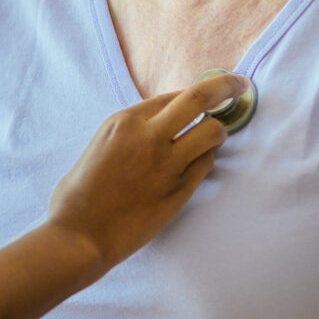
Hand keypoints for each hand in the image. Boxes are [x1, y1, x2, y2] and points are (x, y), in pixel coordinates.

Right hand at [42, 74, 242, 275]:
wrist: (80, 233)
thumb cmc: (80, 194)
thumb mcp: (100, 145)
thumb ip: (129, 132)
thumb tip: (154, 127)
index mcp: (124, 121)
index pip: (171, 95)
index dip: (192, 93)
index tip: (208, 91)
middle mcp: (148, 135)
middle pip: (198, 98)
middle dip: (224, 86)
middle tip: (238, 85)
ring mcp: (167, 163)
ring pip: (212, 132)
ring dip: (218, 132)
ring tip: (214, 137)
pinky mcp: (179, 190)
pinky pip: (206, 164)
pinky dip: (206, 159)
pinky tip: (198, 164)